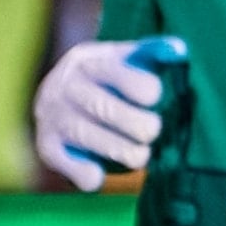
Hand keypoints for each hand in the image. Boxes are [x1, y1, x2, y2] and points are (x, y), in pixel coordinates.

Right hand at [35, 35, 185, 190]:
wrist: (58, 94)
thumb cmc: (106, 79)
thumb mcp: (124, 58)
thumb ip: (152, 53)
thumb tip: (179, 50)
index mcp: (87, 61)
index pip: (117, 73)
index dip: (145, 89)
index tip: (155, 99)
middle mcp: (64, 85)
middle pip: (103, 108)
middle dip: (139, 125)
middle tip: (153, 131)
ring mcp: (51, 115)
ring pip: (86, 136)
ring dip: (122, 151)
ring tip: (141, 155)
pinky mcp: (46, 144)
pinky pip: (64, 162)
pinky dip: (85, 173)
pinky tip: (100, 175)